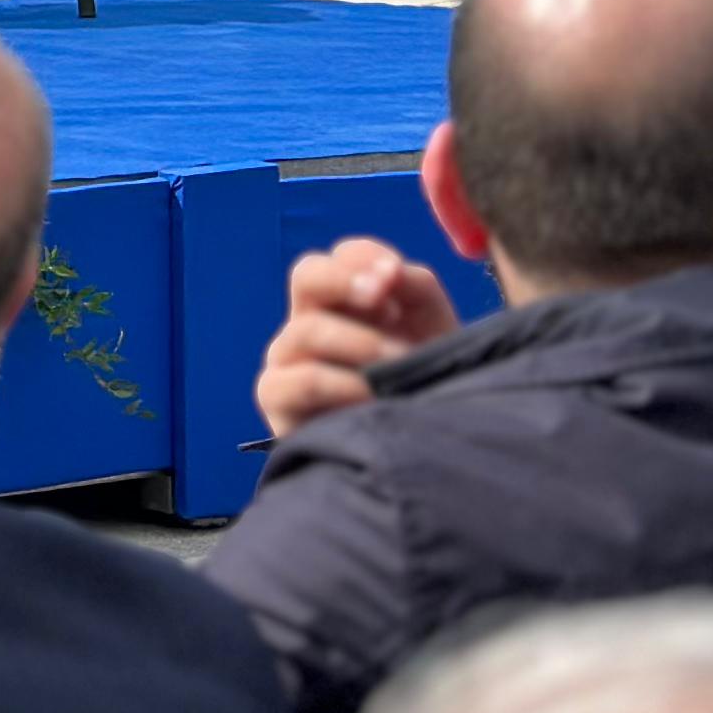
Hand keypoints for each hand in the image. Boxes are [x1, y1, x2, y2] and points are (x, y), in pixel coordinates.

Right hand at [253, 236, 460, 436]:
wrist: (425, 456)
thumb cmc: (429, 387)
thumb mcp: (435, 330)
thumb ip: (415, 288)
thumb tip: (388, 272)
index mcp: (351, 301)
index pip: (343, 256)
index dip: (366, 257)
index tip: (395, 276)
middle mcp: (313, 320)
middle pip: (308, 273)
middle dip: (346, 280)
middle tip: (386, 303)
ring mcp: (289, 357)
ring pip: (306, 328)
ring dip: (359, 342)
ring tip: (399, 365)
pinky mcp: (277, 398)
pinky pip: (299, 378)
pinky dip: (338, 383)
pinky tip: (370, 396)